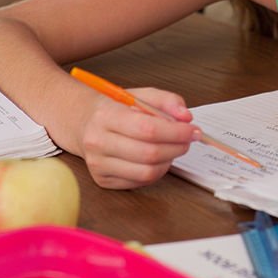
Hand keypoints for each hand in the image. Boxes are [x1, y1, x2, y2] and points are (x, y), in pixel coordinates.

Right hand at [79, 87, 196, 188]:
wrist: (84, 123)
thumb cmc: (115, 109)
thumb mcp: (140, 95)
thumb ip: (167, 101)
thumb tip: (186, 117)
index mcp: (106, 116)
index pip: (148, 129)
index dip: (176, 132)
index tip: (192, 130)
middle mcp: (98, 142)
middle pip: (149, 153)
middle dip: (177, 148)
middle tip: (188, 140)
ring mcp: (98, 164)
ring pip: (146, 172)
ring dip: (169, 161)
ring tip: (172, 148)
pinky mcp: (103, 180)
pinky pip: (140, 182)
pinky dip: (156, 171)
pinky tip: (157, 159)